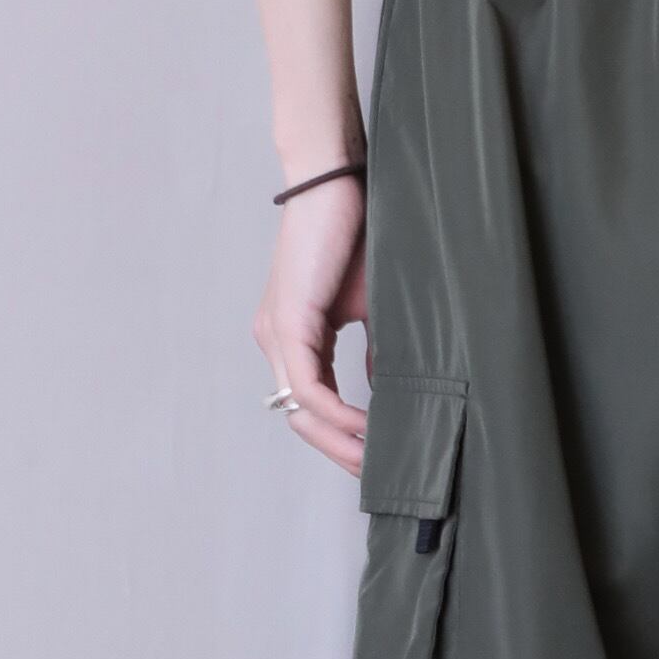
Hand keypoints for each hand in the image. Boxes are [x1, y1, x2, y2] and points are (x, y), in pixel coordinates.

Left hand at [254, 176, 369, 471]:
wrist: (337, 184)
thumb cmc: (358, 235)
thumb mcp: (372, 309)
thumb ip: (375, 354)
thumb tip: (382, 394)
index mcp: (294, 337)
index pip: (311, 406)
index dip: (342, 439)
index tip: (378, 458)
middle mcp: (276, 340)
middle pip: (301, 419)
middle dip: (340, 452)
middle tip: (379, 474)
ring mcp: (277, 333)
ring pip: (301, 410)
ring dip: (339, 440)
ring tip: (376, 457)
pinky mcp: (287, 322)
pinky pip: (307, 387)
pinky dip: (336, 412)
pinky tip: (367, 424)